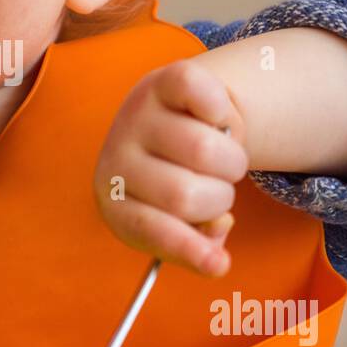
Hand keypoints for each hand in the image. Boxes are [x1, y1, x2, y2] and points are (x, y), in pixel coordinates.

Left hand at [93, 57, 248, 275]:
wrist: (167, 116)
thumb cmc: (175, 177)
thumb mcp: (179, 217)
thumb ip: (197, 241)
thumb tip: (216, 257)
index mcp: (114, 200)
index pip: (149, 228)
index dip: (186, 248)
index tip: (219, 266)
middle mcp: (116, 157)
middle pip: (186, 194)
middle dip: (220, 198)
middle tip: (217, 186)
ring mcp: (137, 116)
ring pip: (205, 150)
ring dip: (232, 161)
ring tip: (220, 158)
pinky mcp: (162, 80)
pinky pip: (207, 97)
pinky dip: (224, 111)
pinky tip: (215, 118)